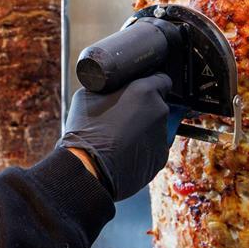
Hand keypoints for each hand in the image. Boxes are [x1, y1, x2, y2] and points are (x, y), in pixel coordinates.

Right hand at [58, 73, 172, 200]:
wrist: (88, 168)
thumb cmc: (86, 130)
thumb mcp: (89, 95)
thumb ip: (109, 87)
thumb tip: (113, 86)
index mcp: (145, 91)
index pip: (161, 79)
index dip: (150, 84)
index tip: (139, 90)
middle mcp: (160, 111)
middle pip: (157, 104)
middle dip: (143, 108)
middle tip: (123, 116)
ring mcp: (163, 136)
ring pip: (155, 127)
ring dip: (143, 129)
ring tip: (120, 137)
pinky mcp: (161, 158)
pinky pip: (153, 147)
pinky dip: (143, 148)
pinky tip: (125, 151)